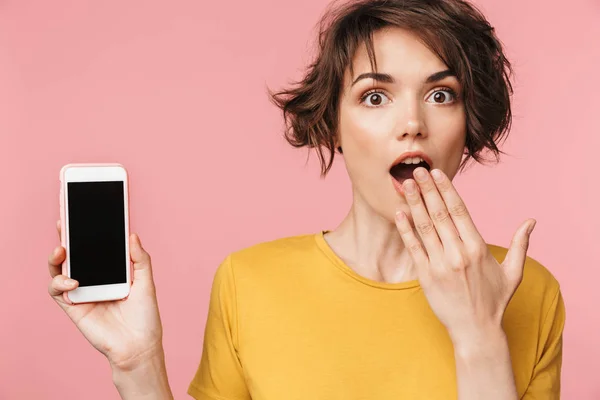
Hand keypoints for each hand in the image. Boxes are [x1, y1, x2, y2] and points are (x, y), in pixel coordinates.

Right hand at [47, 220, 164, 370]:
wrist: (138, 346)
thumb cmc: (145, 316)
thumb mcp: (146, 282)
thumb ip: (140, 259)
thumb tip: (133, 234)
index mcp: (111, 270)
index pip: (96, 246)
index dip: (88, 231)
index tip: (83, 213)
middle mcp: (94, 278)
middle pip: (75, 253)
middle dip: (66, 236)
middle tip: (63, 221)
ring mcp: (81, 291)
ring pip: (59, 269)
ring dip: (56, 257)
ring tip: (62, 249)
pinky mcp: (73, 306)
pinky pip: (57, 290)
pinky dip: (60, 282)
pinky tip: (72, 280)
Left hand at [394, 167, 534, 347]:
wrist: (476, 331)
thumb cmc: (494, 301)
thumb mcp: (513, 273)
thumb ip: (520, 244)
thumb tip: (531, 221)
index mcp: (477, 247)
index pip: (459, 211)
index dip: (447, 190)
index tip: (437, 174)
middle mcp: (458, 253)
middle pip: (439, 213)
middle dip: (427, 189)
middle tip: (417, 170)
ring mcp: (440, 264)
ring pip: (424, 227)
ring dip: (414, 203)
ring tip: (405, 184)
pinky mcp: (426, 276)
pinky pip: (413, 247)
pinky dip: (405, 229)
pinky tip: (399, 213)